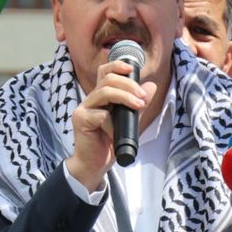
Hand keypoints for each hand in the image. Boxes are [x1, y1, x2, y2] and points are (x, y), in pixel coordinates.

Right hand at [64, 59, 154, 191]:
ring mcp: (83, 109)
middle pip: (107, 79)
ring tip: (138, 106)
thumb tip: (151, 86)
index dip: (117, 65)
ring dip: (125, 97)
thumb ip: (138, 104)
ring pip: (104, 92)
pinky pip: (100, 115)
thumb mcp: (129, 121)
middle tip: (142, 96)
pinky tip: (117, 133)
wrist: (94, 165)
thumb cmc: (109, 143)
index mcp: (100, 96)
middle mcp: (90, 99)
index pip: (105, 72)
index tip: (133, 69)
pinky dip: (113, 123)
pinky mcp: (81, 121)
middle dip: (128, 84)